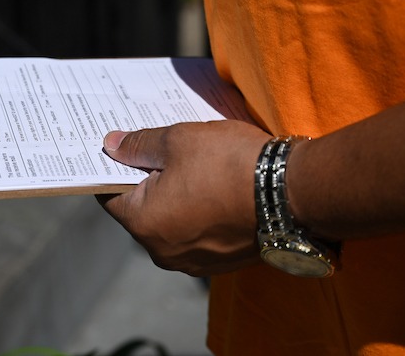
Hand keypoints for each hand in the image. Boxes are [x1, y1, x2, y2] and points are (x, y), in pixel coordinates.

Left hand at [98, 121, 270, 275]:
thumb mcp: (177, 141)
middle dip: (148, 183)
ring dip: (176, 199)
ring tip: (195, 169)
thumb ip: (138, 145)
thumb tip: (110, 146)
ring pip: (171, 224)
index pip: (111, 196)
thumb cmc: (229, 163)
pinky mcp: (221, 263)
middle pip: (142, 211)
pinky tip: (216, 190)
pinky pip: (198, 235)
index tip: (123, 152)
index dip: (115, 170)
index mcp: (144, 224)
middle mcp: (163, 252)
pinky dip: (199, 215)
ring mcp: (194, 262)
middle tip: (164, 153)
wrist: (294, 193)